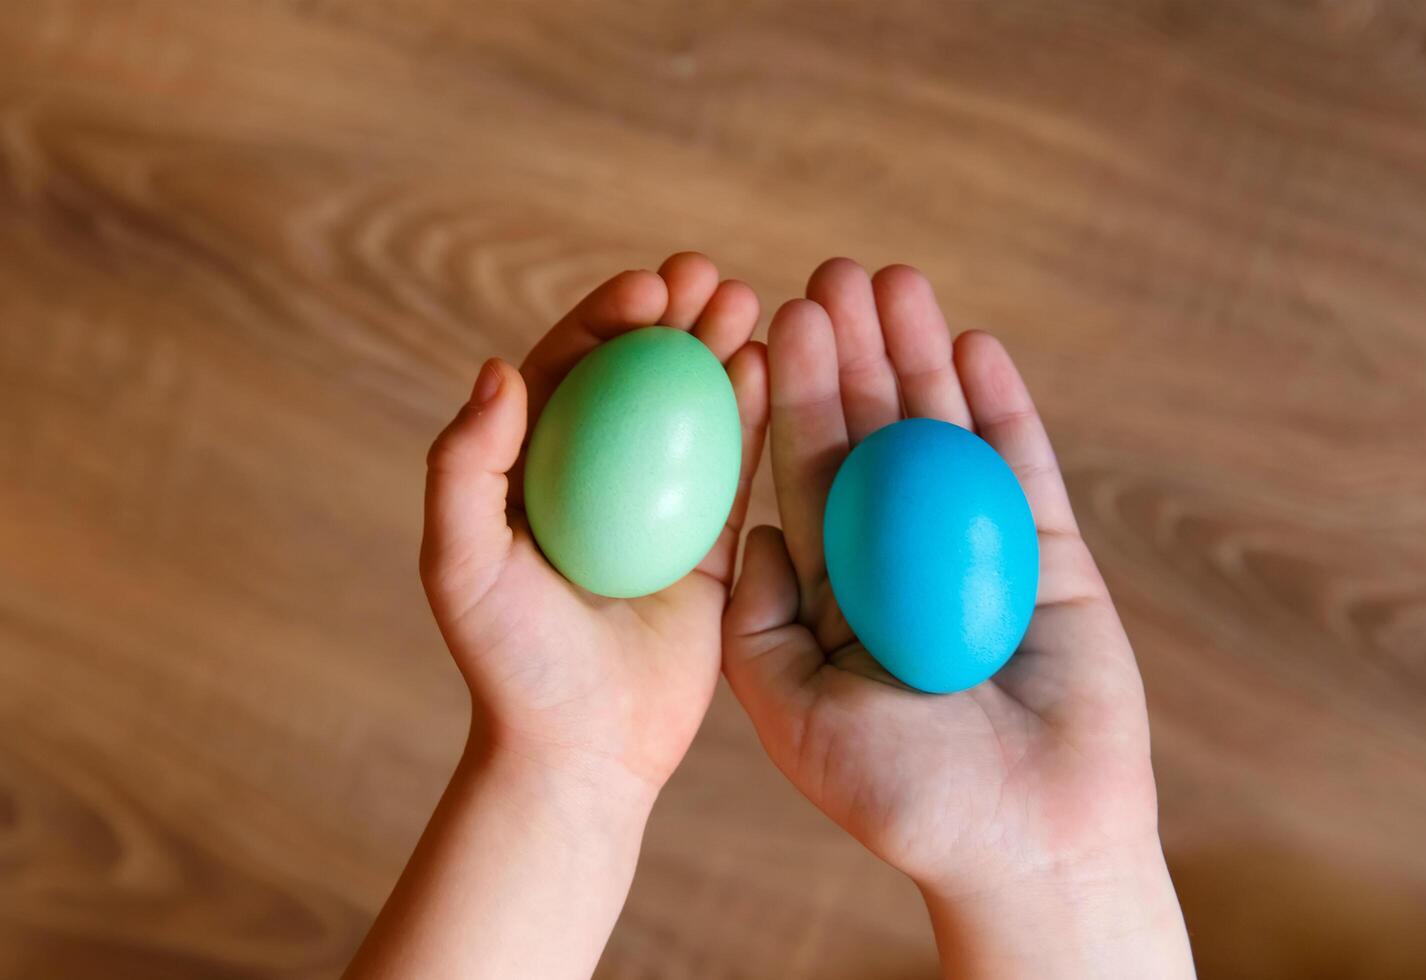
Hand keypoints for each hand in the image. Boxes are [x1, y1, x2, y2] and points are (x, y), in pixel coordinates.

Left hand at [421, 252, 767, 797]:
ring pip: (694, 411)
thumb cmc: (510, 659)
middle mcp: (598, 476)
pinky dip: (754, 417)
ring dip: (720, 350)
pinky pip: (736, 470)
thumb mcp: (460, 562)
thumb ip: (464, 467)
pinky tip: (773, 369)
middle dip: (674, 316)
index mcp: (533, 468)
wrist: (581, 750)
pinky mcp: (710, 545)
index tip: (647, 289)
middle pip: (639, 375)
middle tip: (708, 278)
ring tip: (749, 303)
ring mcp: (659, 507)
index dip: (605, 318)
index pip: (569, 369)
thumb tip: (497, 367)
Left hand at [722, 260, 1192, 976]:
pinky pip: (1022, 465)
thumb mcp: (789, 711)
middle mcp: (900, 556)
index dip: (787, 398)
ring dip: (917, 355)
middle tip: (827, 271)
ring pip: (943, 433)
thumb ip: (755, 622)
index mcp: (835, 588)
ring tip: (894, 277)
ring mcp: (977, 547)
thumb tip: (752, 531)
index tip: (768, 325)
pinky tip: (970, 340)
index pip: (803, 474)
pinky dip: (1001, 404)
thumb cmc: (901, 793)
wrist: (1028, 840)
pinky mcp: (1049, 552)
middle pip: (871, 435)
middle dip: (850, 353)